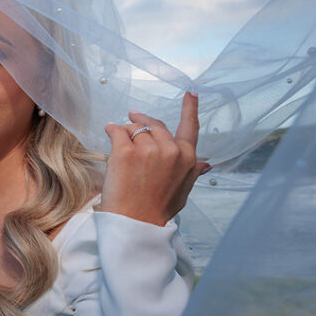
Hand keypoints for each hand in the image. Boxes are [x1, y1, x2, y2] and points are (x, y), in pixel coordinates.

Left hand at [98, 92, 210, 226]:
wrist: (136, 223)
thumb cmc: (158, 210)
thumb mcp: (182, 191)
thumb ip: (192, 173)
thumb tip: (206, 165)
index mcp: (187, 157)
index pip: (190, 126)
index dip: (190, 107)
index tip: (191, 92)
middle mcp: (170, 149)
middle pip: (155, 124)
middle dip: (143, 120)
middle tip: (133, 116)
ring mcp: (148, 149)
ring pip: (134, 128)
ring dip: (126, 131)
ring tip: (120, 143)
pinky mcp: (125, 151)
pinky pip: (117, 130)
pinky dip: (112, 129)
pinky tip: (109, 131)